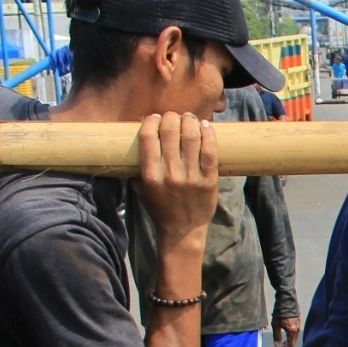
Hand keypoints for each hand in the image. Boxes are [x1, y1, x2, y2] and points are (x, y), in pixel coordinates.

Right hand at [135, 112, 217, 252]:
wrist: (183, 230)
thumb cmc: (160, 207)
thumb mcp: (140, 188)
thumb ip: (137, 165)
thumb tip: (140, 135)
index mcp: (150, 175)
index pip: (147, 138)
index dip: (151, 121)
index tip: (155, 117)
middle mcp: (170, 174)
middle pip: (170, 133)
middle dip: (171, 118)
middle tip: (173, 116)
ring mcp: (191, 177)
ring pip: (191, 137)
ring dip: (190, 121)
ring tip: (188, 118)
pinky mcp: (209, 180)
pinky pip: (210, 151)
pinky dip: (208, 134)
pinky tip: (205, 126)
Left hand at [273, 315, 301, 346]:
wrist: (287, 301)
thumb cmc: (280, 313)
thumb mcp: (276, 325)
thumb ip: (277, 336)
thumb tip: (277, 345)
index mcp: (292, 331)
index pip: (290, 344)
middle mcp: (297, 329)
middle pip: (293, 341)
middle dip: (287, 346)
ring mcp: (299, 325)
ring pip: (294, 336)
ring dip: (289, 340)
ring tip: (282, 342)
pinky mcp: (298, 321)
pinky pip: (295, 332)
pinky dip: (291, 335)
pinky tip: (287, 334)